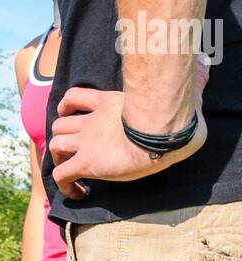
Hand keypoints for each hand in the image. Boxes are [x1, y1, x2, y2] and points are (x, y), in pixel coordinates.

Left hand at [50, 62, 209, 200]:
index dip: (71, 107)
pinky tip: (77, 192)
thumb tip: (204, 68)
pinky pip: (62, 175)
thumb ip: (184, 84)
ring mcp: (86, 141)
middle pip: (60, 123)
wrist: (160, 131)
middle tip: (73, 149)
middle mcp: (91, 121)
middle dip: (63, 135)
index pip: (78, 97)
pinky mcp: (87, 162)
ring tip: (72, 168)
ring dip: (60, 157)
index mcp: (107, 102)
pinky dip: (64, 184)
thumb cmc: (173, 116)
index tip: (76, 118)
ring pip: (56, 145)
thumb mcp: (176, 94)